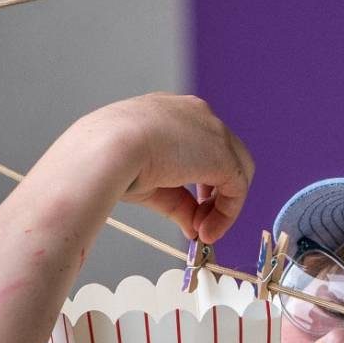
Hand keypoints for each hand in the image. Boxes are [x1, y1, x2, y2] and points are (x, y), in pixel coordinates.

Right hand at [72, 93, 252, 245]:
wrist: (107, 149)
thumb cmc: (110, 159)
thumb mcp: (148, 182)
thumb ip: (177, 202)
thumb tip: (193, 227)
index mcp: (169, 111)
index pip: (198, 141)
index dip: (199, 174)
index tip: (193, 200)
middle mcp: (194, 113)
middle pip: (224, 152)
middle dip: (216, 189)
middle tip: (201, 218)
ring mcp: (212, 130)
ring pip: (236, 169)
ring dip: (222, 205)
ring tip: (202, 230)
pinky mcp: (223, 155)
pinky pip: (236, 189)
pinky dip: (226, 214)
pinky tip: (206, 232)